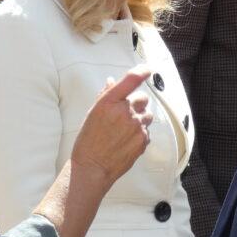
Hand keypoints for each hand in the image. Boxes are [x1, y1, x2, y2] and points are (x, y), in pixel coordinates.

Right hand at [71, 67, 152, 184]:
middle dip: (136, 104)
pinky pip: (147, 131)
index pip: (131, 79)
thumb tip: (112, 81)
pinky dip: (140, 135)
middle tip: (124, 115)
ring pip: (147, 115)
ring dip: (140, 120)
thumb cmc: (88, 141)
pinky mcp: (143, 140)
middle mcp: (125, 111)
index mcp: (109, 102)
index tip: (147, 70)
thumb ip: (105, 95)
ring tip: (125, 131)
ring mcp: (136, 126)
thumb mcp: (92, 113)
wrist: (92, 167)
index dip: (142, 72)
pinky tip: (126, 142)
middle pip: (143, 98)